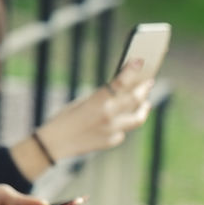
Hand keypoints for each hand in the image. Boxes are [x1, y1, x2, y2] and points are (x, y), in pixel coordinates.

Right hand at [35, 59, 152, 160]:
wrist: (54, 143)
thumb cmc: (64, 118)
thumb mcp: (81, 102)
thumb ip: (102, 98)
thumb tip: (121, 90)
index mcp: (97, 102)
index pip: (120, 82)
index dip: (131, 70)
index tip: (139, 61)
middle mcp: (108, 116)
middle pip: (135, 99)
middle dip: (144, 89)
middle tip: (149, 81)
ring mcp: (112, 131)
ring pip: (137, 118)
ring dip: (143, 109)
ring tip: (146, 103)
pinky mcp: (112, 141)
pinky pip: (123, 130)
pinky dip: (122, 124)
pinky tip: (120, 121)